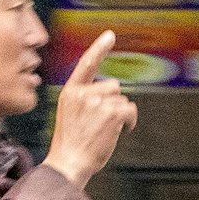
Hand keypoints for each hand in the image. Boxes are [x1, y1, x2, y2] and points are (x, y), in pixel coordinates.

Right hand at [42, 31, 138, 188]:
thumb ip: (84, 99)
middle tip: (102, 123)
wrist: (68, 164)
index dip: (99, 48)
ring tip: (106, 130)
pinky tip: (120, 132)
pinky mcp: (111, 113)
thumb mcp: (70, 114)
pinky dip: (130, 121)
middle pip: (112, 86)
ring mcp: (97, 102)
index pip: (87, 64)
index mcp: (70, 92)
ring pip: (122, 99)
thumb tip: (110, 92)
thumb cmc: (70, 144)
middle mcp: (83, 93)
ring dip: (120, 113)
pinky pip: (130, 110)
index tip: (110, 35)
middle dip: (113, 102)